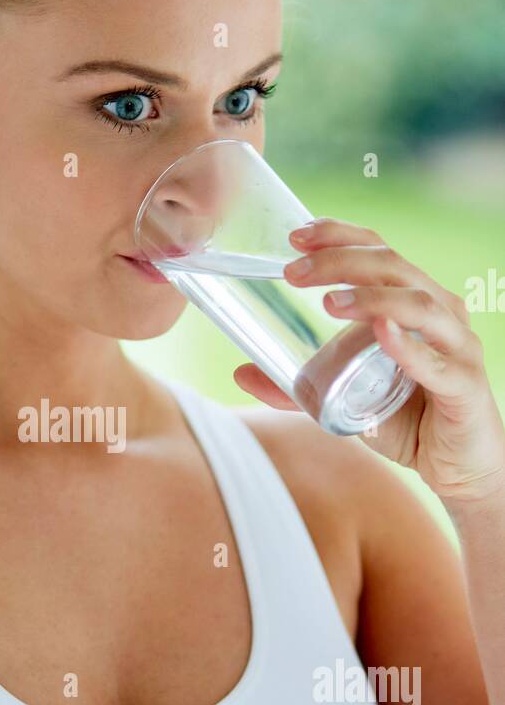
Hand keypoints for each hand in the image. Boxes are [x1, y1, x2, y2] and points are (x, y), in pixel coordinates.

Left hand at [231, 217, 504, 504]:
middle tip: (292, 271)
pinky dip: (407, 346)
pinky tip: (381, 333)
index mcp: (413, 301)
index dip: (339, 236)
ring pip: (418, 304)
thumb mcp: (343, 397)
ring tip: (328, 302)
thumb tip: (240, 371)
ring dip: (371, 298)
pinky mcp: (464, 386)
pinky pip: (436, 361)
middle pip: (393, 266)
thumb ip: (297, 386)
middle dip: (340, 262)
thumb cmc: (406, 420)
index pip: (378, 250)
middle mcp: (440, 312)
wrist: (457, 468)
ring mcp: (457, 346)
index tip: (295, 236)